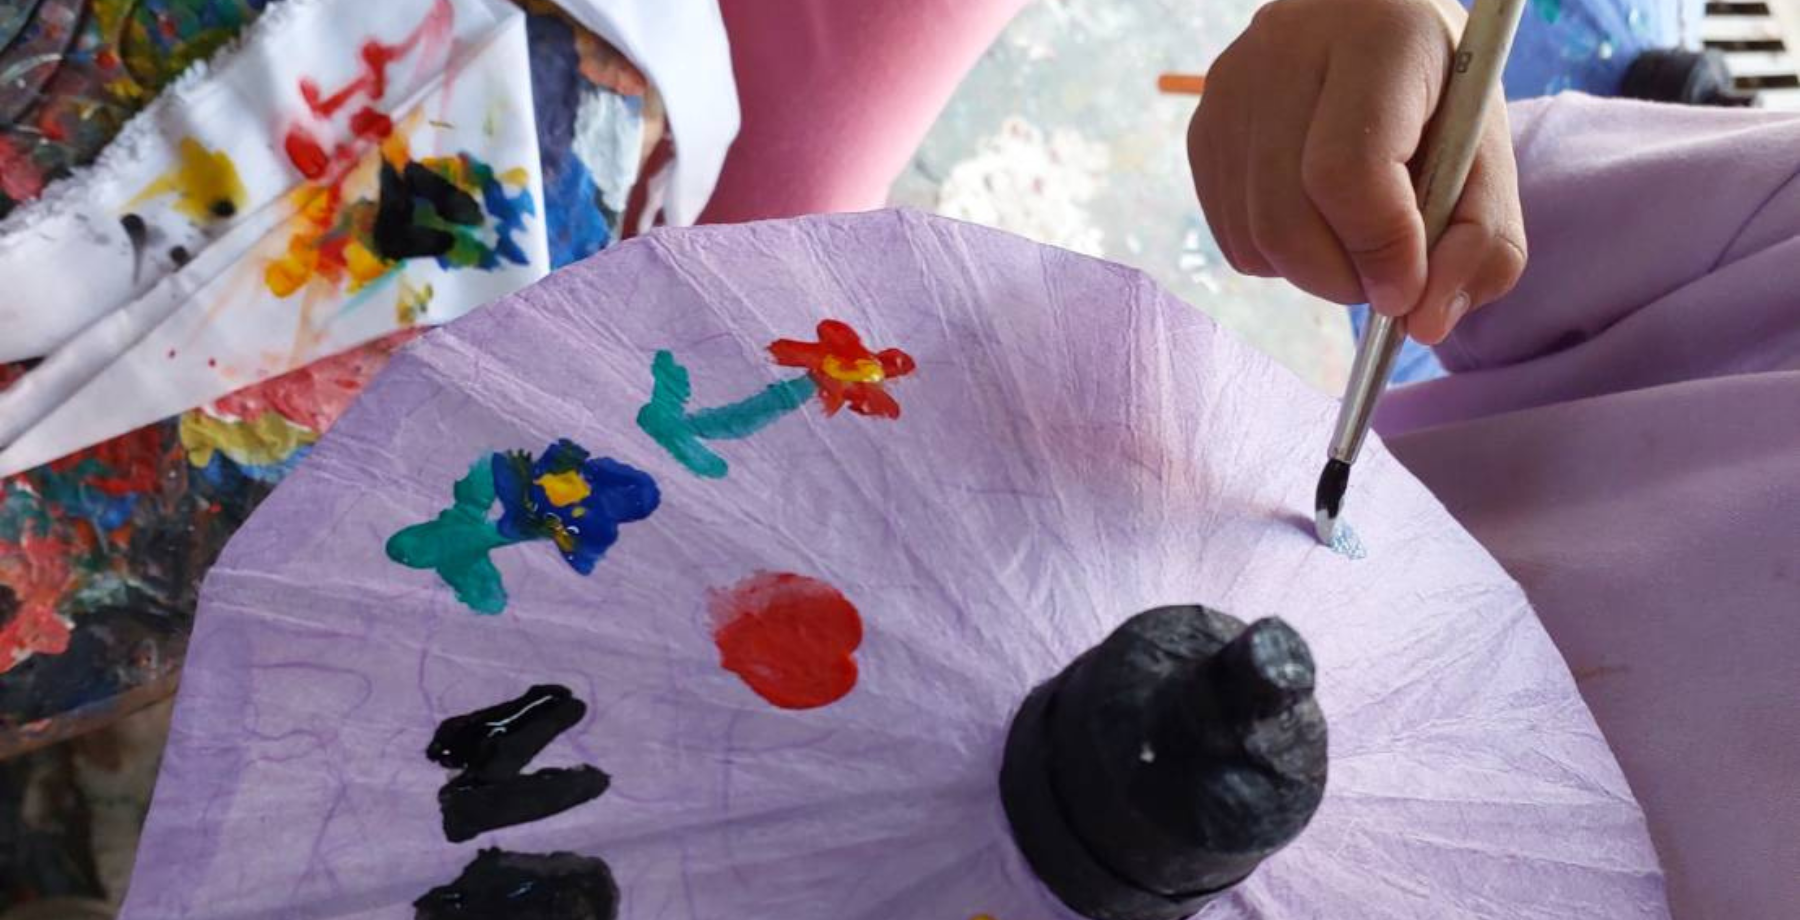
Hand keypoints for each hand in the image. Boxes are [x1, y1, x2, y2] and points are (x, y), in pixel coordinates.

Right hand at [1187, 0, 1525, 343]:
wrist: (1368, 27)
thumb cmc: (1439, 94)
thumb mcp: (1487, 156)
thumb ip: (1481, 241)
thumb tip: (1422, 322)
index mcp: (1374, 39)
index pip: (1347, 172)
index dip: (1379, 250)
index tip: (1408, 288)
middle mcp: (1283, 52)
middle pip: (1287, 220)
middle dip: (1343, 279)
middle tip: (1385, 280)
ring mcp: (1229, 92)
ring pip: (1254, 239)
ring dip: (1313, 272)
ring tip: (1356, 238)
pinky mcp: (1203, 128)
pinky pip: (1232, 237)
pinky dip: (1280, 257)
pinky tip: (1317, 218)